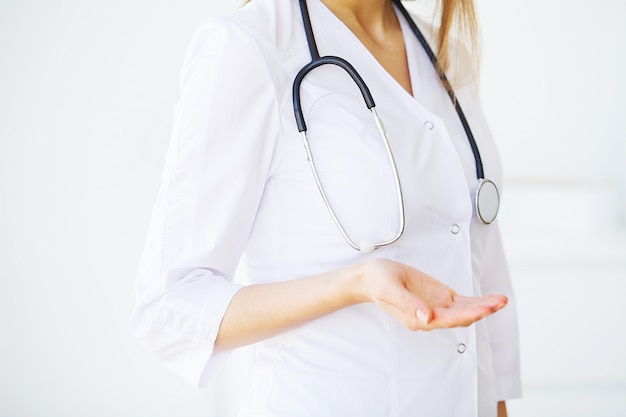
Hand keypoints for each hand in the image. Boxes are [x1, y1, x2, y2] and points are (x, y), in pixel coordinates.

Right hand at [353, 258, 506, 330]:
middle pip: (461, 317)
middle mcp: (430, 317)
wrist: (372, 277)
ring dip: (484, 307)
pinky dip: (478, 301)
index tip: (484, 309)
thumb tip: (427, 318)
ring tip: (502, 300)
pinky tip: (492, 299)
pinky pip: (463, 302)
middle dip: (482, 310)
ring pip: (466, 311)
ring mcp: (437, 308)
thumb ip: (408, 304)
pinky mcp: (441, 298)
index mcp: (416, 318)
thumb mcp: (389, 290)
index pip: (446, 319)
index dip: (467, 314)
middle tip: (500, 302)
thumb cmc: (378, 282)